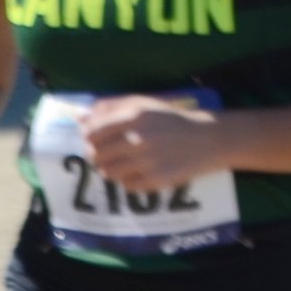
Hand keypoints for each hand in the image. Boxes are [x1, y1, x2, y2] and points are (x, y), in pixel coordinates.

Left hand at [81, 92, 229, 185]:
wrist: (209, 138)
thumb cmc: (173, 119)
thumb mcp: (145, 104)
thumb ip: (111, 107)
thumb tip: (81, 119)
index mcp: (134, 116)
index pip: (92, 133)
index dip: (88, 138)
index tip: (93, 140)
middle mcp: (138, 139)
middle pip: (96, 155)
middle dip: (98, 155)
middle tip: (108, 154)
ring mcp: (146, 162)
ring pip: (108, 173)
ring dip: (111, 169)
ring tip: (125, 163)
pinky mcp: (155, 180)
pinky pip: (126, 186)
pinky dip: (129, 181)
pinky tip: (140, 172)